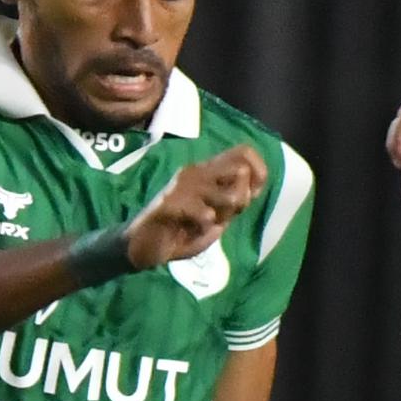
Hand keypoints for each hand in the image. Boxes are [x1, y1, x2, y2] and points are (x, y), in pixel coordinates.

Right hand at [119, 146, 265, 269]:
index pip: (244, 153)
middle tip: (226, 215)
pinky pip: (205, 214)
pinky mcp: (171, 204)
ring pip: (229, 195)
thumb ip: (233, 203)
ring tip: (207, 223)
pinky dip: (205, 226)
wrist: (143, 247)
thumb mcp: (215, 217)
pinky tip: (193, 229)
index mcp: (207, 171)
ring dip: (224, 215)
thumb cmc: (179, 231)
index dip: (258, 173)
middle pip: (241, 170)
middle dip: (242, 197)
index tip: (250, 197)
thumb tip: (253, 190)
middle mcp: (196, 172)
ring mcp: (183, 186)